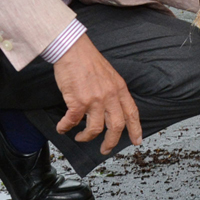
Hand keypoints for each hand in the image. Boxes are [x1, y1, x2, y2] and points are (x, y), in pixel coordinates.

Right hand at [53, 34, 141, 153]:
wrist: (73, 49)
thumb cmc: (88, 60)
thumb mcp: (109, 75)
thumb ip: (113, 91)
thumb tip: (111, 107)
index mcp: (119, 88)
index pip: (132, 112)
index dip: (136, 129)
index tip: (137, 141)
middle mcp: (110, 95)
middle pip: (116, 126)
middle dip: (111, 142)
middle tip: (105, 150)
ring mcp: (95, 100)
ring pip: (95, 129)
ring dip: (86, 137)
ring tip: (80, 137)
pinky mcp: (78, 101)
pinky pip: (72, 122)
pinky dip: (65, 127)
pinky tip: (62, 128)